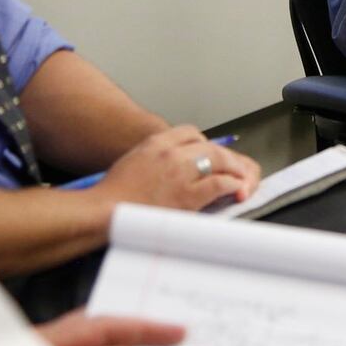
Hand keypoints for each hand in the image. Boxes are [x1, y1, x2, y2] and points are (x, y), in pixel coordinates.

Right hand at [96, 125, 261, 211]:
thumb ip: (154, 157)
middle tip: (232, 167)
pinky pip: (220, 184)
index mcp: (155, 143)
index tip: (209, 153)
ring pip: (219, 160)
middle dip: (225, 157)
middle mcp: (170, 153)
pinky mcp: (188, 195)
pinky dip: (232, 185)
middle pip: (209, 146)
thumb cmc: (113, 194)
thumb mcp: (133, 161)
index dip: (204, 143)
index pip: (190, 132)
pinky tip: (236, 190)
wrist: (105, 212)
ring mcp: (180, 173)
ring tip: (240, 178)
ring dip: (234, 169)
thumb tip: (170, 165)